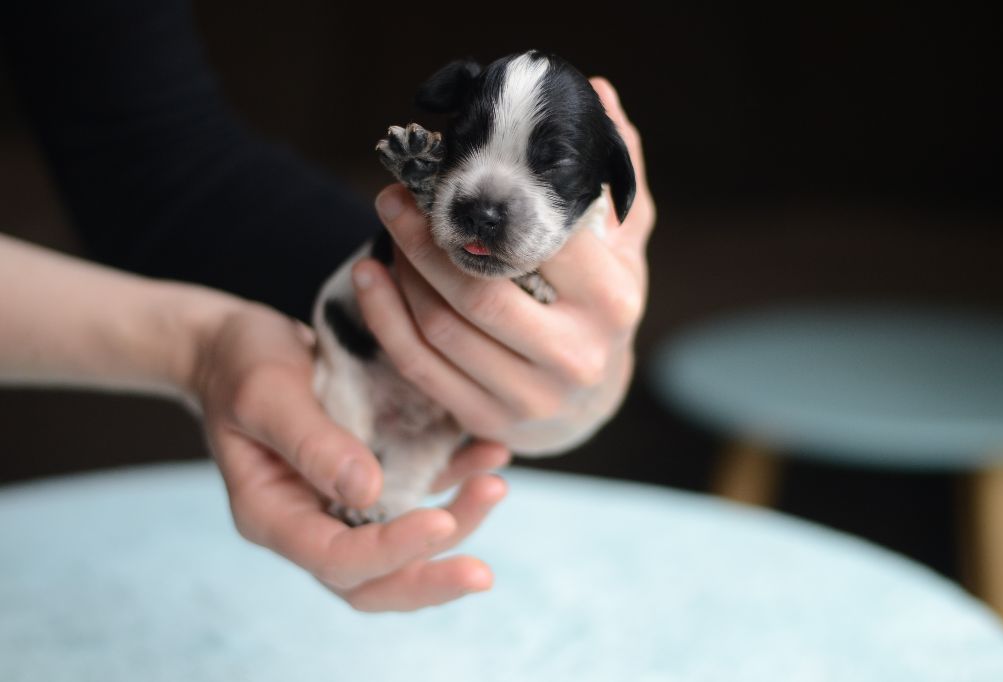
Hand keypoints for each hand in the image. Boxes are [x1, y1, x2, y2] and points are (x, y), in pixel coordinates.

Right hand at [187, 300, 509, 610]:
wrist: (238, 343)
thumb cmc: (241, 364)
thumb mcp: (266, 393)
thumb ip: (312, 443)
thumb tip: (367, 492)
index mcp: (273, 516)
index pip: (335, 560)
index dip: (390, 551)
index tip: (440, 521)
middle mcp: (313, 521)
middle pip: (374, 580)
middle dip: (430, 578)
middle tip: (482, 575)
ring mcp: (346, 503)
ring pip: (406, 545)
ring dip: (458, 523)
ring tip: (495, 484)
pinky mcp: (375, 473)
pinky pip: (422, 492)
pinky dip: (458, 481)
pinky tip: (490, 453)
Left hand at [350, 78, 654, 452]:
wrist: (590, 400)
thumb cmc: (598, 309)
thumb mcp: (622, 246)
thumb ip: (613, 175)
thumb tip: (598, 93)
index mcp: (611, 302)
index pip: (541, 240)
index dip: (487, 201)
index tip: (450, 169)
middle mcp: (575, 355)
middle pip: (478, 288)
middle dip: (424, 236)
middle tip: (394, 196)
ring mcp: (530, 396)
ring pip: (442, 328)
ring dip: (401, 272)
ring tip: (388, 228)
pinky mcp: (487, 420)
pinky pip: (419, 366)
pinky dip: (385, 318)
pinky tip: (369, 277)